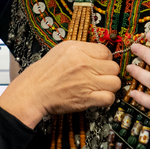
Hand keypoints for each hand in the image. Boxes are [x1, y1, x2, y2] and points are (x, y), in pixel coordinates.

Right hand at [0, 41, 120, 127]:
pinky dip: (107, 99)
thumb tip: (99, 53)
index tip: (100, 65)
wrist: (34, 92)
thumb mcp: (61, 50)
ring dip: (110, 86)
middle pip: (114, 67)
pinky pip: (109, 98)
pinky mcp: (86, 99)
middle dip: (109, 72)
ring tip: (101, 87)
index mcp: (78, 50)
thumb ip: (82, 49)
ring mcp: (86, 82)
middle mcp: (84, 64)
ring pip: (115, 83)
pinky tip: (99, 97)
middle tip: (101, 76)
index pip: (106, 51)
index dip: (105, 59)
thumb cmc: (45, 72)